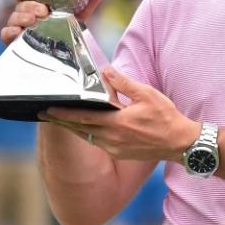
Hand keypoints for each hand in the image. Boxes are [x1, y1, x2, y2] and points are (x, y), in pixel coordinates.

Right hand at [0, 0, 103, 44]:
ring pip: (13, 18)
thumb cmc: (68, 29)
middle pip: (20, 5)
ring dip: (21, 17)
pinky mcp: (16, 42)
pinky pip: (6, 35)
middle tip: (42, 10)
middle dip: (28, 5)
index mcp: (37, 4)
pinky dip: (9, 32)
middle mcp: (26, 14)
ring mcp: (20, 28)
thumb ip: (88, 2)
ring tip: (32, 20)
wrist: (68, 52)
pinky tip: (17, 32)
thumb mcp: (79, 15)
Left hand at [38, 67, 199, 161]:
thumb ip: (124, 83)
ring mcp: (115, 149)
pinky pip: (99, 143)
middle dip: (61, 121)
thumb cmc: (165, 118)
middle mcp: (112, 139)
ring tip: (62, 120)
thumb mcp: (147, 95)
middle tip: (44, 114)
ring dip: (74, 128)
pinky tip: (87, 127)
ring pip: (88, 137)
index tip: (47, 109)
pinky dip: (89, 134)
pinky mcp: (120, 153)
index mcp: (117, 123)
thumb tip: (106, 71)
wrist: (179, 143)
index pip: (82, 118)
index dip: (63, 114)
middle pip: (80, 129)